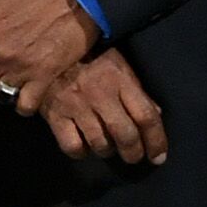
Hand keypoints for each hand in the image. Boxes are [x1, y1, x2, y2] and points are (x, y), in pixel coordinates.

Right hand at [34, 50, 167, 164]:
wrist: (47, 50)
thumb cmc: (89, 56)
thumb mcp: (118, 65)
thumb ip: (136, 90)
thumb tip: (155, 113)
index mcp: (120, 80)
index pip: (146, 116)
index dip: (156, 141)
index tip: (158, 156)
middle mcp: (100, 94)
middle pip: (125, 135)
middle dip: (133, 153)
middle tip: (134, 157)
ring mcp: (76, 106)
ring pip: (99, 143)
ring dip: (107, 151)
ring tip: (107, 147)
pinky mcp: (55, 115)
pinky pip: (72, 146)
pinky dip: (81, 152)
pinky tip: (83, 145)